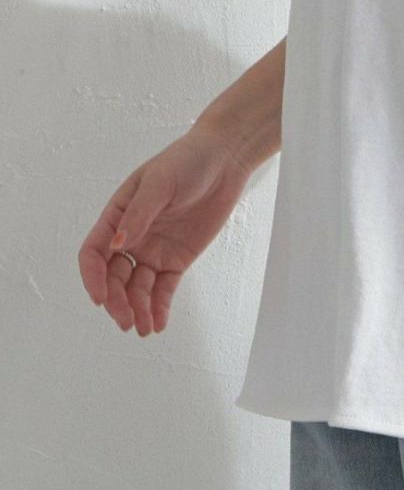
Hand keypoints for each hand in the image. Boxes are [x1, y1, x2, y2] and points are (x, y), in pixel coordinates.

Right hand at [78, 124, 254, 336]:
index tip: (99, 298)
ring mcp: (153, 250)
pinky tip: (157, 324)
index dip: (93, 277)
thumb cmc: (186, 162)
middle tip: (126, 321)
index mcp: (117, 216)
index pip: (94, 253)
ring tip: (143, 328)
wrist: (224, 161)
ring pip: (137, 288)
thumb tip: (118, 245)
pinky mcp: (176, 259)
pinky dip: (159, 307)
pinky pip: (163, 288)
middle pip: (114, 277)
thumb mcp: (159, 183)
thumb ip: (139, 215)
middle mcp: (131, 238)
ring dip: (137, 309)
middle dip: (117, 301)